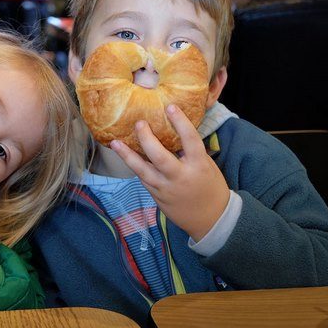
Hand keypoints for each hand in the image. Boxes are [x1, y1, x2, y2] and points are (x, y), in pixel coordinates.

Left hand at [110, 104, 229, 240]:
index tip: (170, 107)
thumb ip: (189, 152)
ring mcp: (166, 188)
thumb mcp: (207, 166)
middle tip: (139, 123)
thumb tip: (172, 132)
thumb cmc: (211, 187)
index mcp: (199, 165)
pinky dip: (134, 166)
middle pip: (159, 156)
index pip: (190, 140)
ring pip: (143, 171)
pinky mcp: (157, 196)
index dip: (180, 123)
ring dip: (127, 156)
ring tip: (115, 143)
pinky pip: (143, 179)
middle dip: (146, 139)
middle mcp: (180, 177)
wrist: (211, 219)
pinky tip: (125, 155)